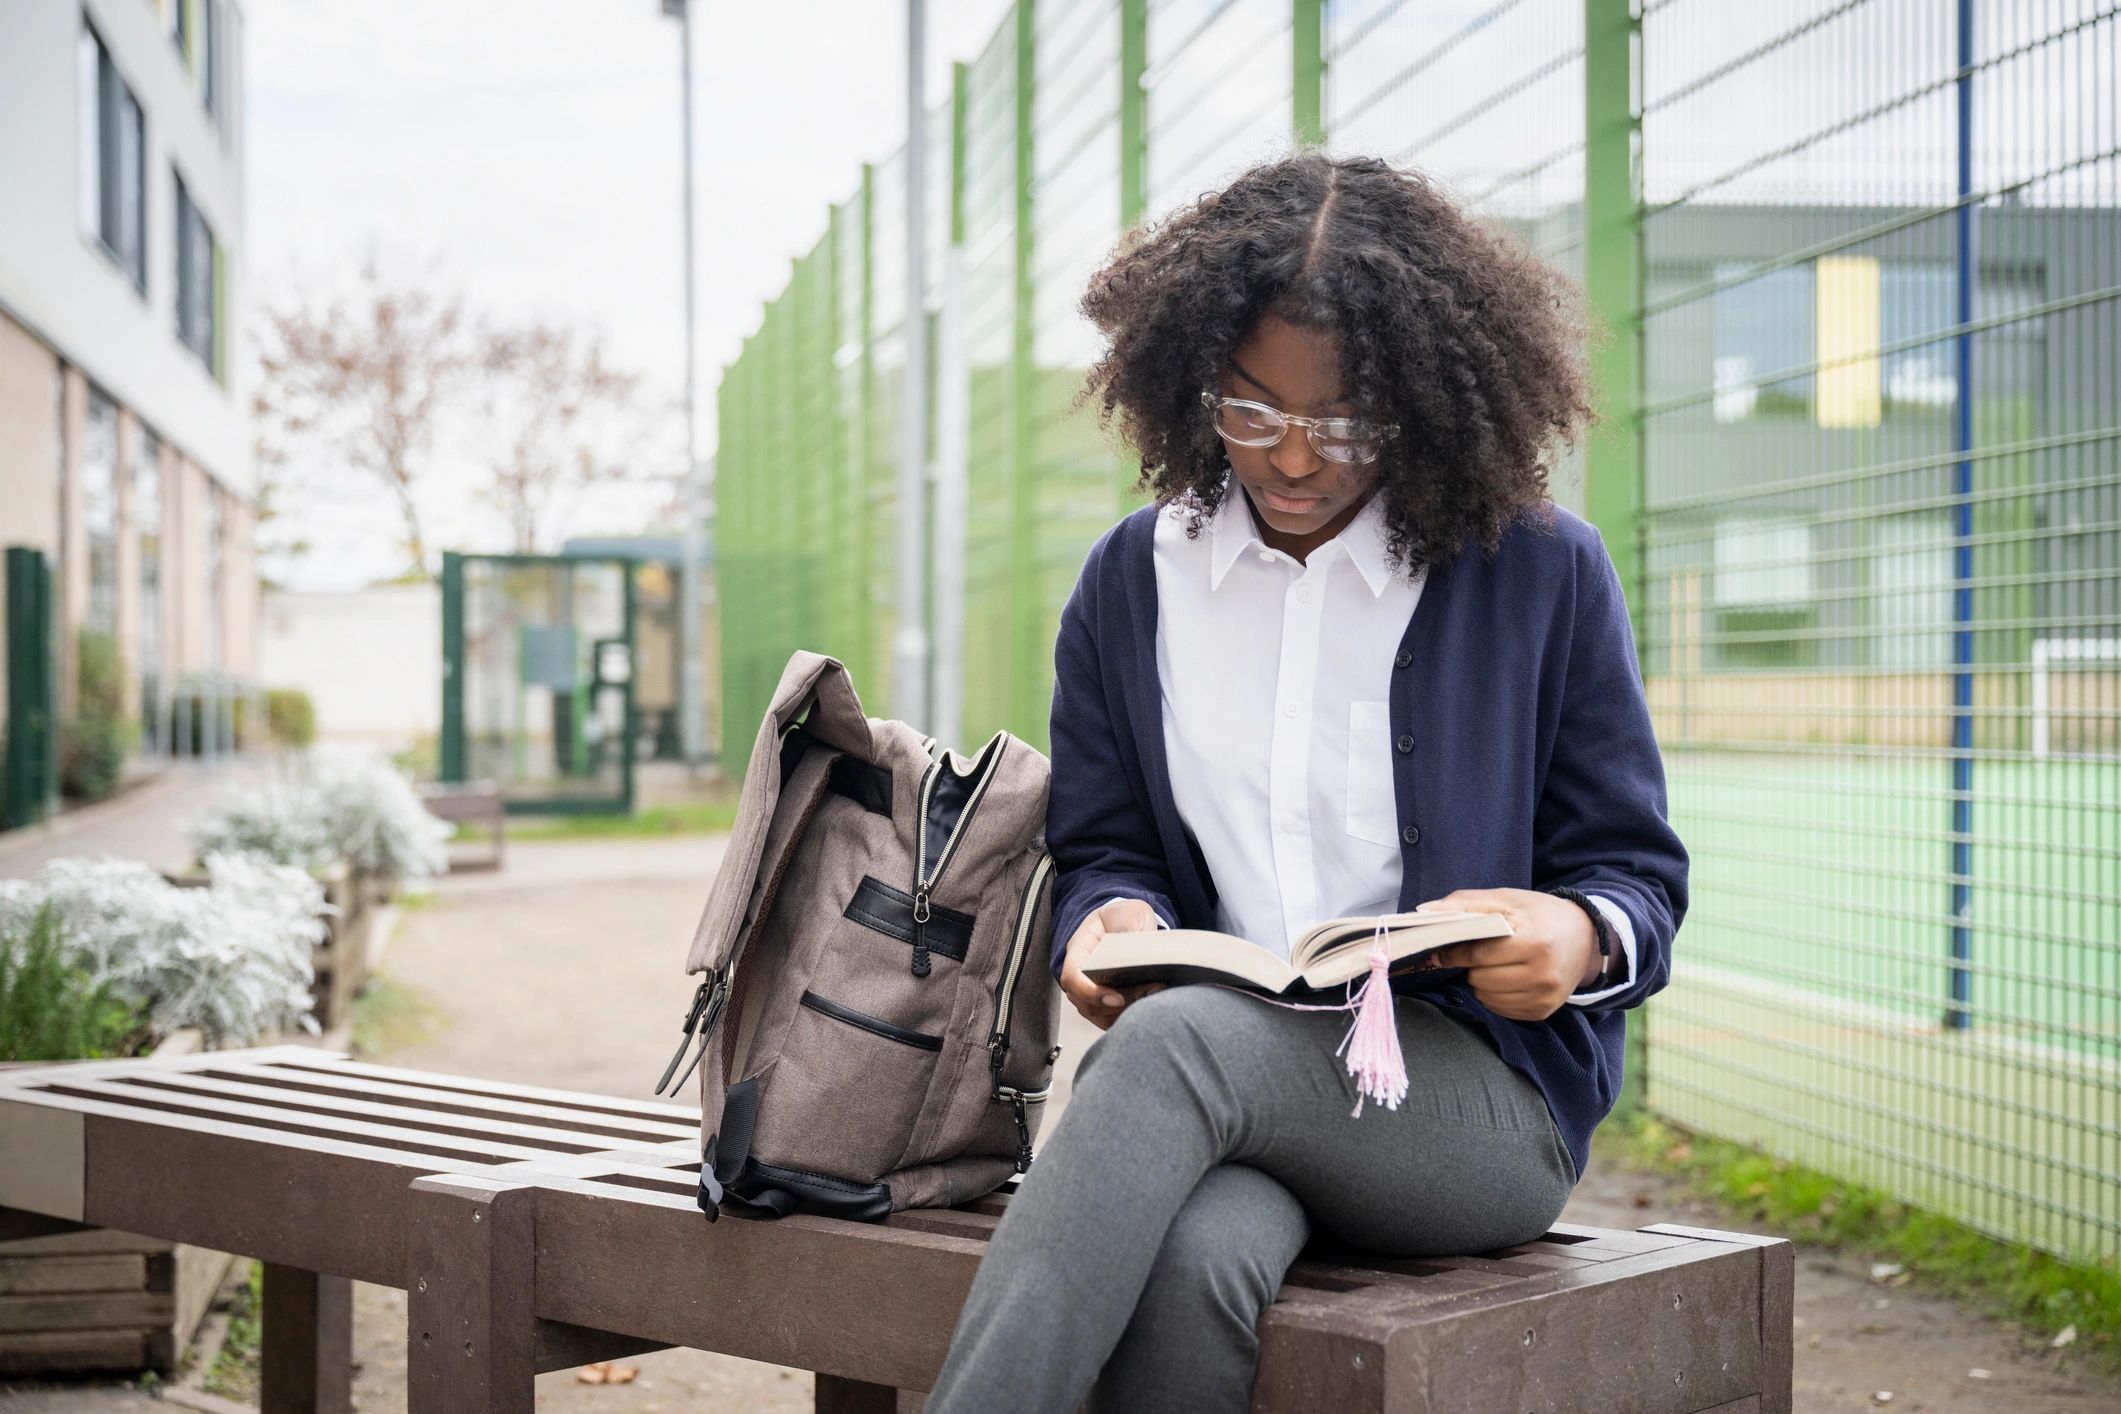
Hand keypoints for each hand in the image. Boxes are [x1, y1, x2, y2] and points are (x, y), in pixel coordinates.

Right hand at [1059, 899, 1167, 1029]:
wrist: (1130, 923)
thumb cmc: (1126, 916)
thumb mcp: (1127, 913)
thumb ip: (1126, 928)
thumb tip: (1128, 954)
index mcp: (1079, 949)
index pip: (1072, 978)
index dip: (1091, 993)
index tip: (1118, 998)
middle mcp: (1080, 974)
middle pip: (1085, 1003)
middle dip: (1116, 1006)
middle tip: (1148, 993)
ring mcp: (1090, 990)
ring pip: (1098, 1015)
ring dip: (1125, 1013)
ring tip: (1154, 994)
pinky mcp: (1105, 1002)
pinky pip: (1110, 1019)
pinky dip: (1128, 1017)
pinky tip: (1150, 1002)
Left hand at [1414, 888, 1600, 1021]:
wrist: (1585, 937)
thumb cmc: (1540, 915)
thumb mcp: (1506, 899)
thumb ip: (1465, 903)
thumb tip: (1424, 912)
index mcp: (1534, 942)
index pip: (1477, 954)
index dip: (1454, 952)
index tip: (1440, 950)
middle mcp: (1543, 974)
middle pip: (1479, 978)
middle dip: (1472, 965)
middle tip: (1484, 951)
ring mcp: (1544, 996)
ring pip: (1486, 996)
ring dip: (1482, 981)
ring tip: (1498, 963)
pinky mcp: (1543, 1011)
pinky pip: (1500, 1009)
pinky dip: (1495, 995)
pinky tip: (1507, 977)